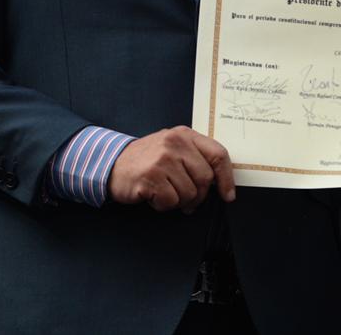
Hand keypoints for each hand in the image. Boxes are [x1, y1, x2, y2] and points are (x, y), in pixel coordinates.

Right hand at [108, 126, 235, 212]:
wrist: (112, 163)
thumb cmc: (147, 160)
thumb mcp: (173, 148)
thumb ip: (195, 157)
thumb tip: (219, 182)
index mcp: (185, 135)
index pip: (218, 154)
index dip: (227, 178)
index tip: (228, 195)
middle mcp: (175, 143)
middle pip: (205, 179)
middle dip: (198, 196)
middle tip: (187, 200)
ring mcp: (162, 159)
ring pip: (189, 193)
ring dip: (178, 201)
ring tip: (164, 192)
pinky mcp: (151, 177)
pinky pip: (171, 201)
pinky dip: (163, 205)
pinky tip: (153, 195)